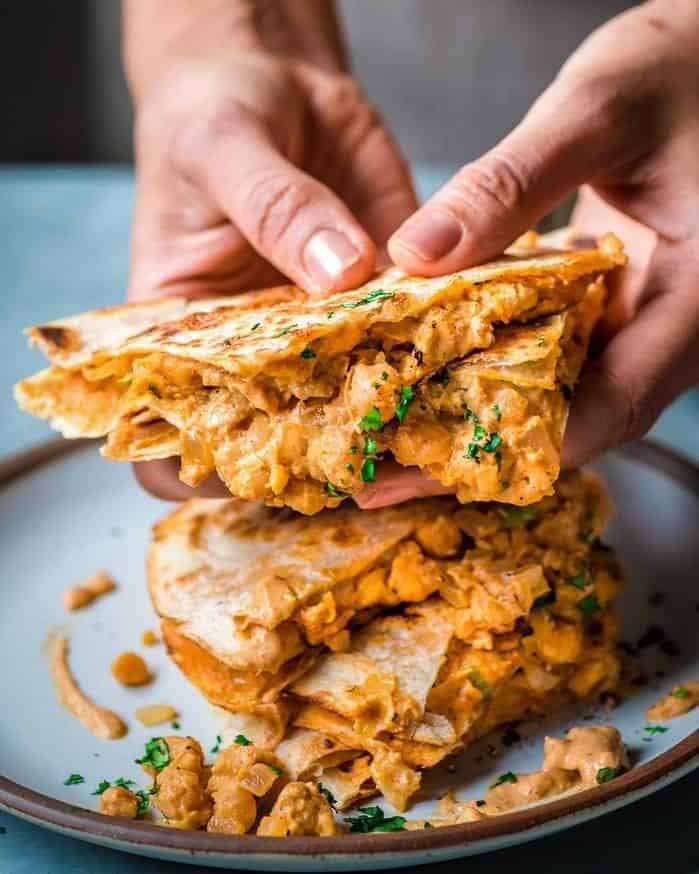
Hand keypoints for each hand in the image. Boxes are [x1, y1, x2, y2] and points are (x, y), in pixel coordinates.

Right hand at [123, 0, 416, 497]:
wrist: (277, 78)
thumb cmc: (214, 111)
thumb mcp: (226, 147)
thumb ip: (276, 208)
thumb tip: (342, 274)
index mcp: (185, 334)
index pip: (175, 432)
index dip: (204, 469)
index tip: (263, 469)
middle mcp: (252, 350)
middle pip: (276, 437)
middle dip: (321, 460)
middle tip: (376, 460)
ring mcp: (320, 334)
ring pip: (352, 402)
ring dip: (390, 420)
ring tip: (433, 427)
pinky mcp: (381, 305)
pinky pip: (409, 343)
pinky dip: (438, 357)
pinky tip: (471, 360)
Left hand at [359, 0, 698, 508]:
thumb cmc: (685, 70)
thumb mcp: (598, 111)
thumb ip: (511, 182)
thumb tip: (414, 254)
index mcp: (697, 298)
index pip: (615, 404)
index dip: (524, 447)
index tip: (430, 471)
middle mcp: (673, 328)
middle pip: (580, 418)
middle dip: (483, 450)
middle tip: (387, 470)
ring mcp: (645, 319)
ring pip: (565, 391)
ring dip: (484, 414)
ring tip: (395, 431)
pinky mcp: (616, 303)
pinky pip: (558, 352)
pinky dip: (497, 364)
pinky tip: (436, 367)